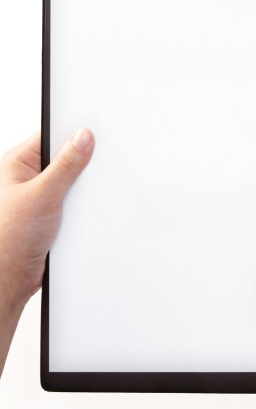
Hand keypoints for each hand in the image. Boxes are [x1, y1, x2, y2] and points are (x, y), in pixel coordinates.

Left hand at [0, 129, 94, 301]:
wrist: (10, 275)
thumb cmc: (7, 237)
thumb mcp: (42, 194)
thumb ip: (65, 166)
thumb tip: (82, 138)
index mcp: (18, 163)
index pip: (52, 136)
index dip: (73, 133)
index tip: (95, 133)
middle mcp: (29, 176)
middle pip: (65, 157)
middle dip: (81, 164)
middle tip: (91, 169)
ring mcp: (41, 193)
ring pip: (72, 180)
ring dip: (81, 187)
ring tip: (81, 196)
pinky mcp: (52, 210)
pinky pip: (73, 198)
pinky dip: (82, 202)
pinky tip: (83, 209)